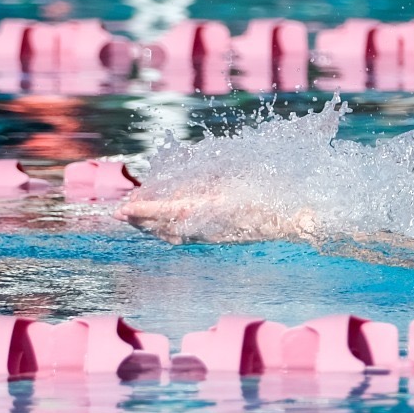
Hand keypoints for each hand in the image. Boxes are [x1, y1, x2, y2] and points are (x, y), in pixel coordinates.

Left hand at [118, 191, 315, 243]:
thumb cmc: (267, 187)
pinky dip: (166, 230)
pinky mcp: (217, 238)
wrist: (292, 216)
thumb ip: (200, 178)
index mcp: (212, 209)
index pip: (168, 211)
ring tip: (133, 217)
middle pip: (164, 228)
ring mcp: (212, 236)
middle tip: (120, 210)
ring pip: (172, 235)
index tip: (122, 208)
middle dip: (140, 219)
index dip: (143, 210)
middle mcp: (208, 228)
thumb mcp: (231, 174)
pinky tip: (160, 226)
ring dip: (150, 226)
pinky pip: (184, 237)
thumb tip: (169, 180)